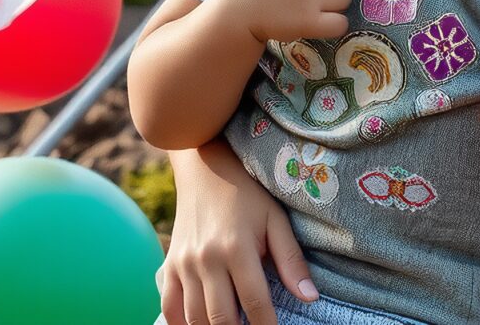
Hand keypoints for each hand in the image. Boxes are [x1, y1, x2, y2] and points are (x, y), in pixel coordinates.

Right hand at [160, 143, 320, 324]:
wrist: (205, 169)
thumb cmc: (247, 194)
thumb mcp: (275, 220)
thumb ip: (291, 260)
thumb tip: (310, 297)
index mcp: (236, 248)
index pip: (255, 302)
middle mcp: (206, 259)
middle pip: (221, 318)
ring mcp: (183, 263)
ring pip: (194, 317)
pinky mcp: (169, 265)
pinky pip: (169, 306)